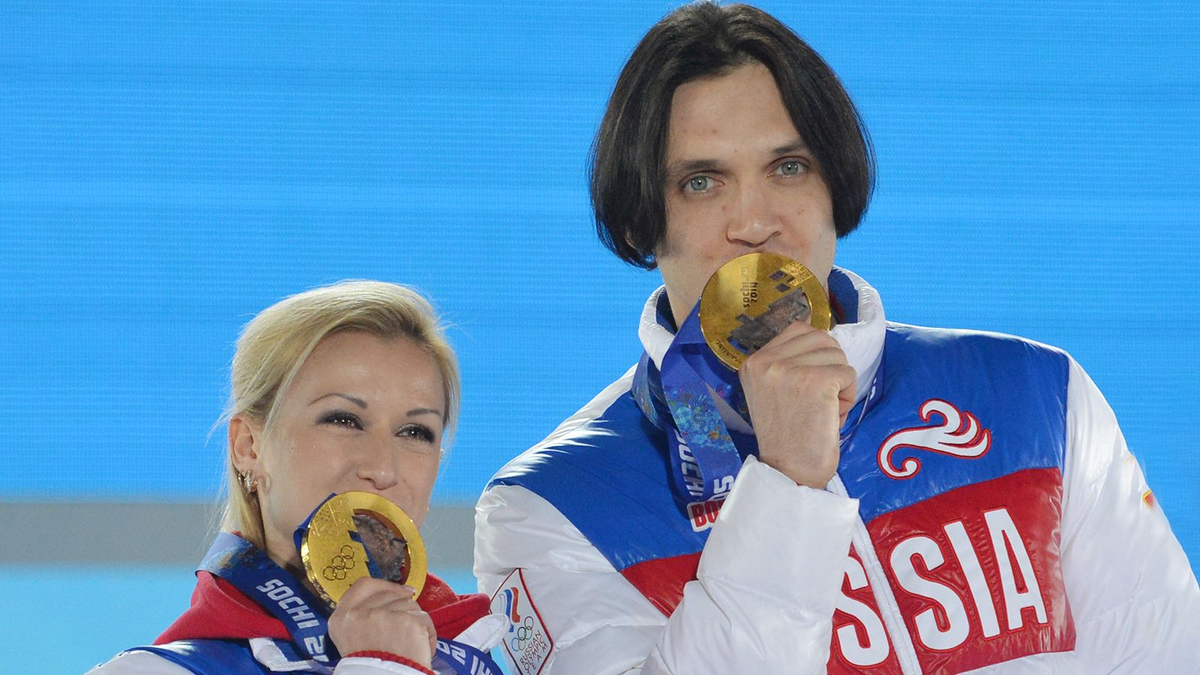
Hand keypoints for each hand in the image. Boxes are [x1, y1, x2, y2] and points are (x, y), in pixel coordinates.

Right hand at [327, 578, 435, 666]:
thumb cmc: (369, 668)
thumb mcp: (352, 640)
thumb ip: (363, 619)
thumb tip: (389, 603)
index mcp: (340, 619)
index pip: (363, 586)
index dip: (384, 585)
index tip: (400, 590)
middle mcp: (358, 613)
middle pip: (389, 595)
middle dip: (404, 606)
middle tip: (413, 617)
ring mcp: (382, 615)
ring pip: (408, 605)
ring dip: (416, 622)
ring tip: (413, 644)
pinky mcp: (406, 620)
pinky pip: (424, 619)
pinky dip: (428, 634)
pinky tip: (424, 648)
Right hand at [738, 320, 855, 487]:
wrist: (789, 472)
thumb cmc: (787, 436)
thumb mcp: (771, 391)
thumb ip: (786, 363)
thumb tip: (823, 337)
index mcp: (753, 362)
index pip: (799, 329)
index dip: (816, 354)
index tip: (810, 385)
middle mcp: (766, 361)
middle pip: (823, 338)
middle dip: (831, 367)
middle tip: (819, 400)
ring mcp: (790, 369)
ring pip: (838, 355)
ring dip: (840, 383)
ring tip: (824, 409)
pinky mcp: (816, 381)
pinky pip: (848, 373)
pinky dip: (848, 396)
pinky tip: (831, 416)